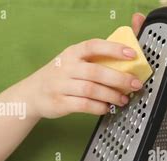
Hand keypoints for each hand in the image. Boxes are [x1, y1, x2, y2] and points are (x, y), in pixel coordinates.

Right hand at [19, 39, 144, 118]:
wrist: (31, 94)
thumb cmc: (60, 77)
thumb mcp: (72, 62)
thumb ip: (94, 62)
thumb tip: (125, 66)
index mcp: (72, 53)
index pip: (94, 46)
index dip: (114, 49)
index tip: (132, 54)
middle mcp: (66, 67)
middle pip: (96, 71)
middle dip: (119, 78)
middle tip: (135, 84)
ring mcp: (61, 85)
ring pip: (91, 89)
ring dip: (111, 95)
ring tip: (123, 99)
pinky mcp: (60, 102)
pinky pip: (83, 105)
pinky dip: (98, 107)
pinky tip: (106, 108)